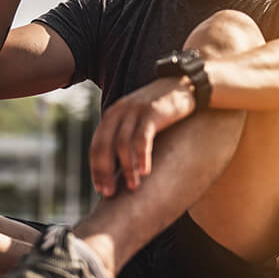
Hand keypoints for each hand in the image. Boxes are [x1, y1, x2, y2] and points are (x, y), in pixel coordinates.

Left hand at [89, 76, 195, 195]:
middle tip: (110, 193)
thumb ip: (126, 137)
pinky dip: (142, 157)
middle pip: (103, 147)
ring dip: (126, 168)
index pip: (96, 147)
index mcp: (112, 116)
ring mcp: (134, 111)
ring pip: (122, 145)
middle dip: (105, 172)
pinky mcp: (152, 112)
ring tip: (133, 186)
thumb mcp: (138, 121)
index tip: (102, 190)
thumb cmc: (161, 109)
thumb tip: (120, 170)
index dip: (97, 171)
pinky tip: (146, 172)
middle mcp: (119, 112)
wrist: (183, 84)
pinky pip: (142, 138)